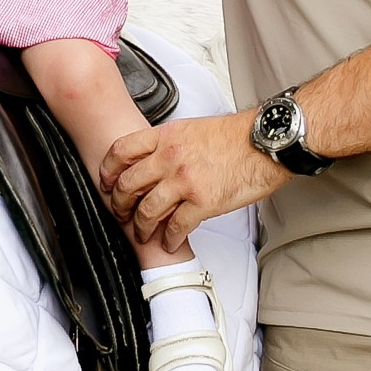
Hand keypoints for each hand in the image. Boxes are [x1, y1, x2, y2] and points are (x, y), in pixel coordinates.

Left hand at [100, 110, 281, 254]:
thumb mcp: (192, 128)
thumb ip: (168, 143)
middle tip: (121, 213)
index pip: (122, 151)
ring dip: (142, 227)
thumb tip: (153, 158)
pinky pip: (176, 227)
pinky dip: (170, 239)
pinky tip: (170, 242)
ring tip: (144, 234)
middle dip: (119, 204)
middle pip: (128, 185)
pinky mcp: (202, 202)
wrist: (265, 143)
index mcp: (166, 137)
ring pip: (147, 210)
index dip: (108, 170)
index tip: (106, 182)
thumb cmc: (236, 136)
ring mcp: (185, 181)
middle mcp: (170, 158)